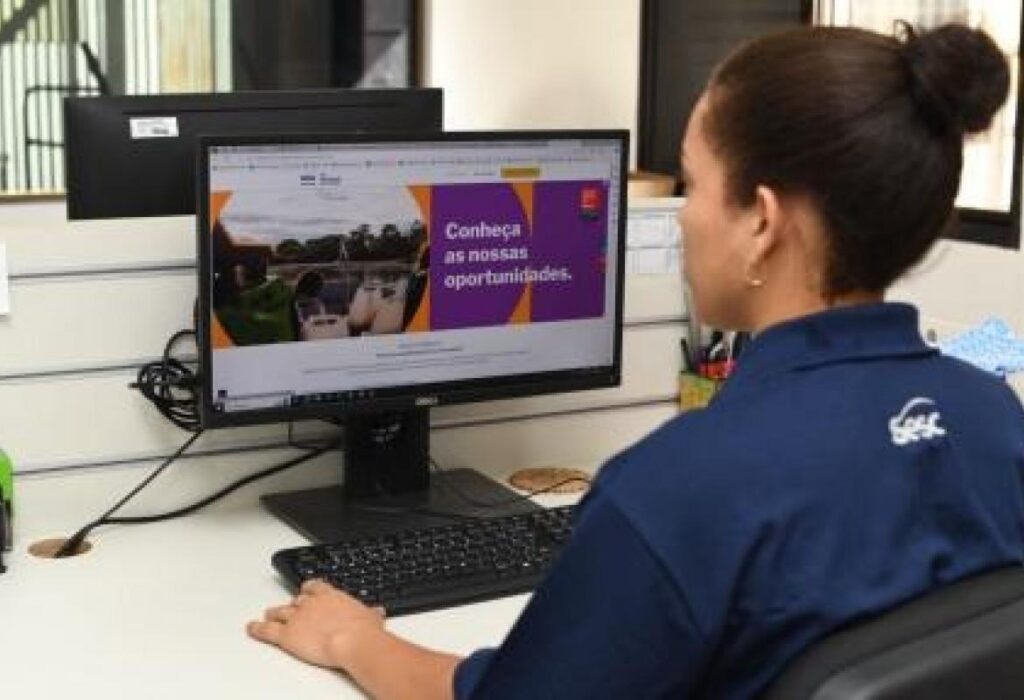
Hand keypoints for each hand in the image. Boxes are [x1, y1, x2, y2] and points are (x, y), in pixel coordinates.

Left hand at [247, 579, 385, 668]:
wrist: (352, 641)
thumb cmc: (363, 631)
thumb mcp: (372, 617)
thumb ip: (370, 613)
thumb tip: (377, 612)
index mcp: (331, 596)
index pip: (314, 587)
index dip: (308, 589)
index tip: (307, 590)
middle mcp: (311, 603)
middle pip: (296, 600)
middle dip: (292, 605)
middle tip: (289, 608)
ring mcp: (297, 617)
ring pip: (280, 612)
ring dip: (273, 613)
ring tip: (268, 614)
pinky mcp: (287, 635)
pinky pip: (267, 630)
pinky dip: (257, 629)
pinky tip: (252, 627)